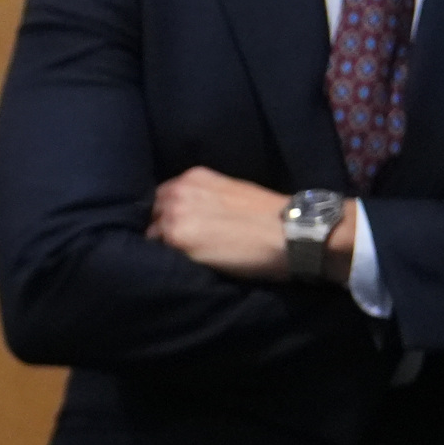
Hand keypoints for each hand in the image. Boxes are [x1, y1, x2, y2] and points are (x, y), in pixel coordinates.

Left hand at [148, 167, 340, 282]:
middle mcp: (178, 191)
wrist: (292, 232)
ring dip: (163, 248)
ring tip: (184, 260)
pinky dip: (167, 262)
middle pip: (151, 215)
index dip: (166, 216)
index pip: (160, 198)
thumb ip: (204, 200)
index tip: (176, 231)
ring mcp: (174, 214)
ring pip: (151, 235)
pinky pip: (158, 254)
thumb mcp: (231, 193)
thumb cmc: (270, 216)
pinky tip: (186, 267)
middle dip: (160, 230)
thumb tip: (188, 218)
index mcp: (192, 177)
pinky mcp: (176, 239)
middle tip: (179, 249)